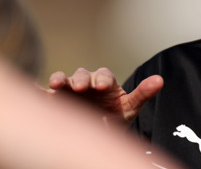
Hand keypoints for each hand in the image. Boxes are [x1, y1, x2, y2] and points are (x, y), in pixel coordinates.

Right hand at [48, 67, 162, 123]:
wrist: (97, 131)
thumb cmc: (115, 116)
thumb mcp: (129, 107)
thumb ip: (142, 94)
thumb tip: (161, 80)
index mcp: (105, 82)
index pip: (105, 75)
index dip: (104, 79)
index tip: (104, 87)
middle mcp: (87, 83)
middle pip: (83, 75)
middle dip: (82, 79)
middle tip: (81, 87)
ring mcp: (69, 90)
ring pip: (63, 80)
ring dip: (60, 80)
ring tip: (56, 84)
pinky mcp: (54, 99)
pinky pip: (44, 93)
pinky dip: (37, 89)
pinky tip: (32, 89)